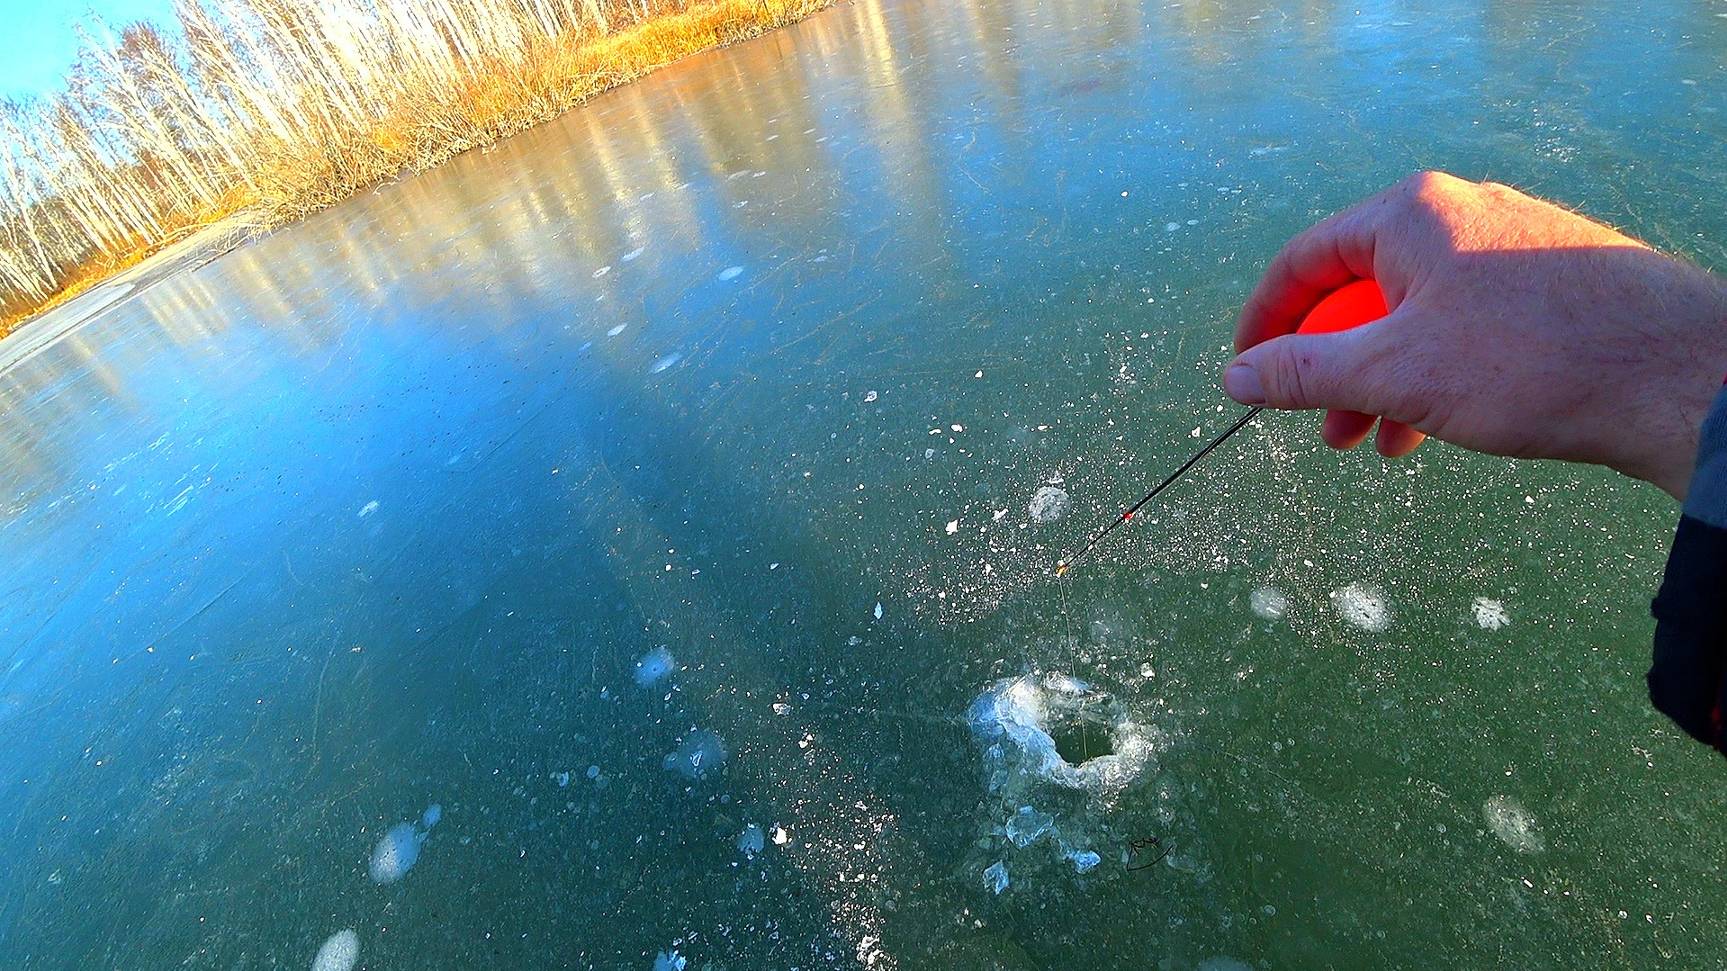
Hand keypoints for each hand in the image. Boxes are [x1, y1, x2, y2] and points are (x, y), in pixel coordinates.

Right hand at [1225, 171, 1726, 498]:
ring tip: (1376, 443)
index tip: (1247, 376)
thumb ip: (1303, 371)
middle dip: (1332, 367)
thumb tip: (1236, 376)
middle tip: (1321, 429)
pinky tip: (1432, 429)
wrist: (1674, 377)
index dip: (1265, 323)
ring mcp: (1509, 244)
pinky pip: (1463, 323)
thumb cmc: (1531, 363)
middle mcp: (1459, 214)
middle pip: (1360, 290)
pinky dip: (1433, 374)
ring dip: (1381, 381)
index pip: (1305, 260)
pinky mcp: (1547, 280)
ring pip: (1413, 314)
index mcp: (1411, 214)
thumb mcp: (1392, 373)